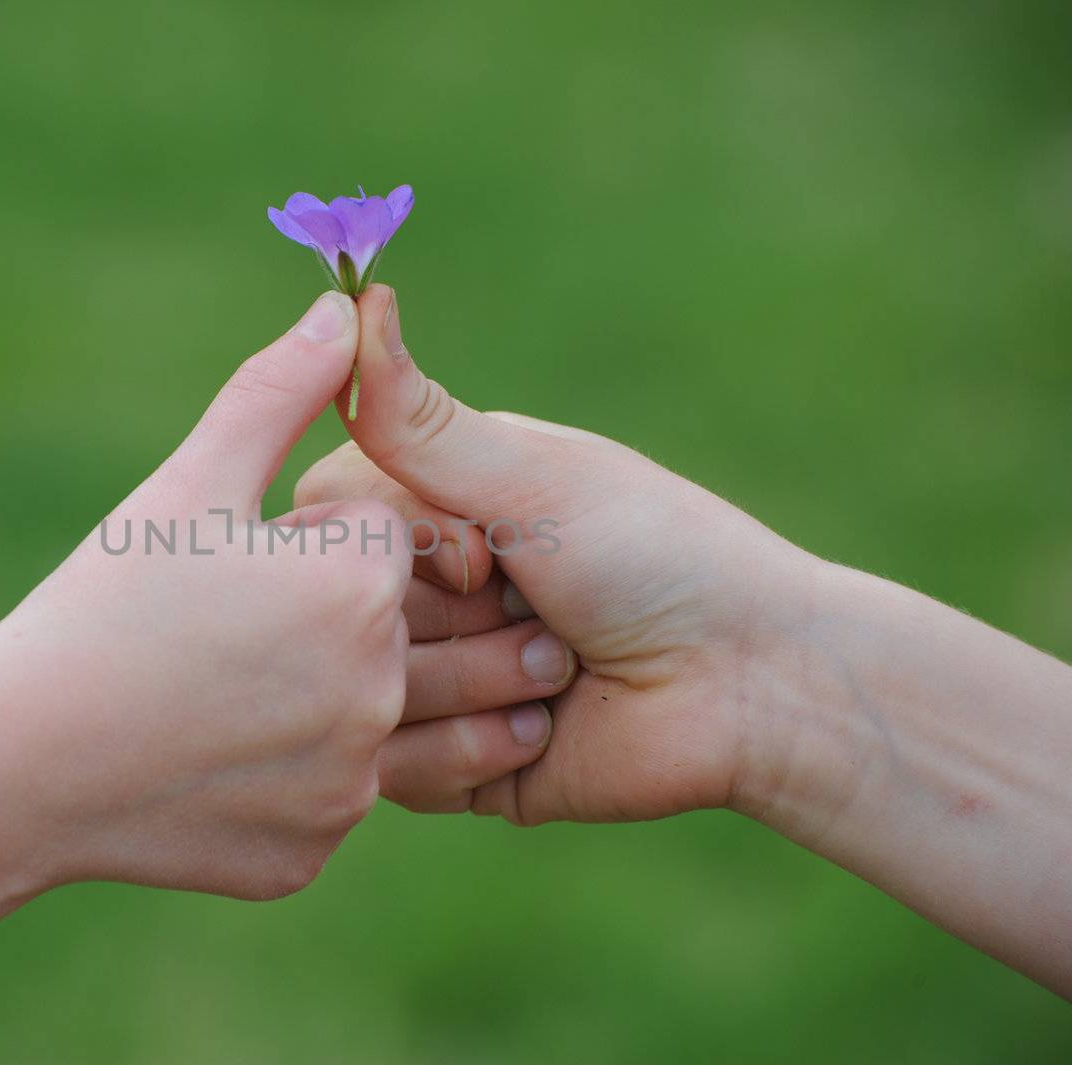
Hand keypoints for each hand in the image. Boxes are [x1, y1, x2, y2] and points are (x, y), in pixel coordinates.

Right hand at [0, 290, 412, 898]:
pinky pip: (324, 797)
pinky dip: (286, 778)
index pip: (386, 543)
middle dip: (326, 623)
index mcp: (356, 587)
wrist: (16, 768)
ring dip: (316, 700)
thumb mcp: (192, 484)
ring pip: (363, 718)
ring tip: (225, 689)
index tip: (245, 567)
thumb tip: (346, 304)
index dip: (312, 547)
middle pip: (388, 633)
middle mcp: (376, 691)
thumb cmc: (98, 609)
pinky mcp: (314, 851)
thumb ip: (282, 391)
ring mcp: (347, 785)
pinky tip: (211, 759)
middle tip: (227, 634)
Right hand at [296, 284, 815, 823]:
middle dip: (451, 622)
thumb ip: (419, 421)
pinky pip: (397, 773)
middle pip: (339, 615)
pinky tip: (546, 728)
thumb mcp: (532, 479)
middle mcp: (423, 594)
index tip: (483, 552)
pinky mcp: (451, 768)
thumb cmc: (656, 556)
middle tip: (540, 614)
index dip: (391, 546)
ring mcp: (433, 682)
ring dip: (477, 683)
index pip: (323, 519)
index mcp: (436, 509)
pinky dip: (476, 750)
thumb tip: (358, 298)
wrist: (748, 686)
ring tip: (557, 670)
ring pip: (365, 697)